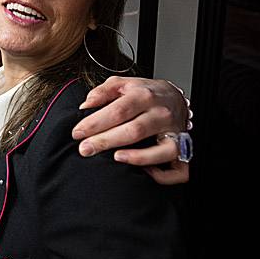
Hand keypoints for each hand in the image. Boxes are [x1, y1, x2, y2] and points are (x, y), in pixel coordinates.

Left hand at [72, 76, 189, 184]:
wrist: (176, 98)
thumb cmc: (146, 93)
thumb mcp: (124, 84)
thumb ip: (103, 91)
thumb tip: (85, 105)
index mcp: (144, 95)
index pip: (118, 110)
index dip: (95, 123)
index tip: (77, 132)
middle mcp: (161, 113)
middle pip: (134, 130)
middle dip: (106, 141)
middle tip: (85, 149)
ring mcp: (174, 132)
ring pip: (158, 150)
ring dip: (136, 157)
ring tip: (114, 157)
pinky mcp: (182, 148)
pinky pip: (176, 169)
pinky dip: (161, 173)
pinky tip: (143, 172)